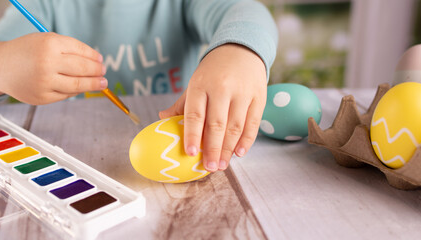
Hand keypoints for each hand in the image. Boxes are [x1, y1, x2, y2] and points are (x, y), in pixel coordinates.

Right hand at [0, 32, 105, 104]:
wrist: (0, 67)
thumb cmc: (26, 51)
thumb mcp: (45, 41)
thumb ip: (68, 49)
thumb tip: (95, 63)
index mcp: (49, 44)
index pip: (80, 51)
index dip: (94, 57)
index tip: (100, 60)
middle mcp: (46, 63)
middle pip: (82, 69)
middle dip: (97, 71)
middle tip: (103, 72)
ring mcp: (44, 82)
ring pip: (77, 86)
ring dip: (92, 84)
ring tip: (101, 83)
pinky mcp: (42, 97)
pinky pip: (65, 95)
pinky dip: (74, 91)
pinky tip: (79, 88)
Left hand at [159, 44, 266, 171]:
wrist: (241, 49)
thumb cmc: (213, 72)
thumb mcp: (195, 83)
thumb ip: (181, 104)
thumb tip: (161, 119)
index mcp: (201, 85)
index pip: (195, 114)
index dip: (192, 135)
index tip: (190, 153)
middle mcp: (222, 88)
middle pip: (217, 124)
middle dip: (213, 149)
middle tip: (209, 167)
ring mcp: (242, 92)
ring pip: (236, 126)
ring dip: (229, 149)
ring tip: (222, 165)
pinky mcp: (259, 96)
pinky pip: (253, 123)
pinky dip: (246, 140)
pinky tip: (239, 153)